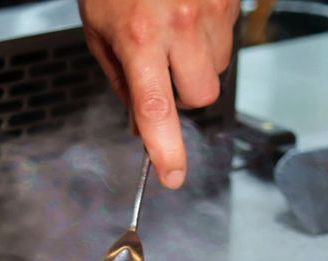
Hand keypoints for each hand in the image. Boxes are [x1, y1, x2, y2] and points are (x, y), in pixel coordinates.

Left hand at [78, 0, 238, 188]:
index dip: (166, 149)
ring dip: (197, 62)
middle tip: (162, 70)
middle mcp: (181, 24)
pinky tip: (187, 14)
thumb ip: (121, 80)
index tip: (172, 175)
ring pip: (217, 67)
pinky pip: (228, 38)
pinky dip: (209, 37)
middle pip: (202, 95)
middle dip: (184, 93)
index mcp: (140, 38)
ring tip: (172, 30)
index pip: (156, 109)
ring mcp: (212, 9)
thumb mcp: (99, 30)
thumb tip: (139, 123)